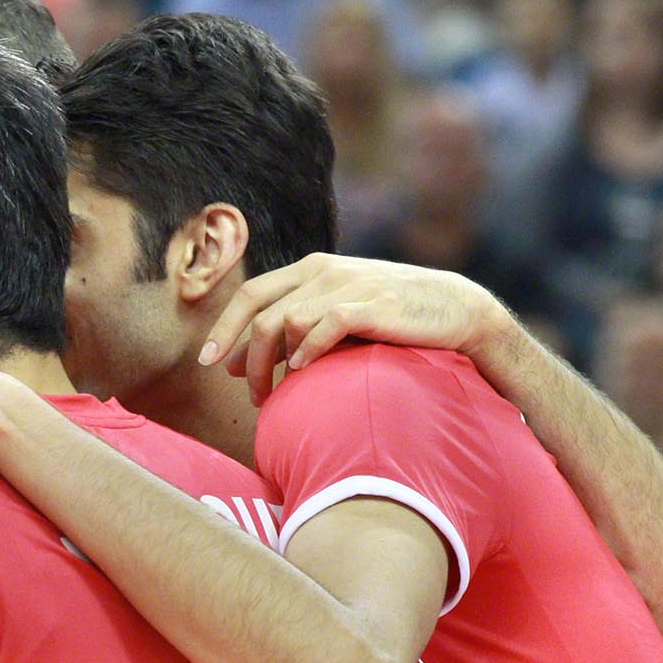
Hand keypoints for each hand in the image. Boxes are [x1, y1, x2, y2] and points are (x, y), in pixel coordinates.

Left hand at [199, 255, 515, 406]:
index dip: (223, 328)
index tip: (207, 361)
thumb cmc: (393, 316)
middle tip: (245, 393)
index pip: (251, 294)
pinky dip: (306, 351)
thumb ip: (301, 322)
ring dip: (270, 364)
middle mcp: (324, 271)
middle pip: (261, 315)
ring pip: (284, 324)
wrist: (455, 308)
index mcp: (311, 269)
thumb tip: (254, 360)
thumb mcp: (341, 309)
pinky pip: (322, 327)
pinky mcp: (372, 304)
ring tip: (273, 394)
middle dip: (243, 357)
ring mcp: (348, 285)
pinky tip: (301, 372)